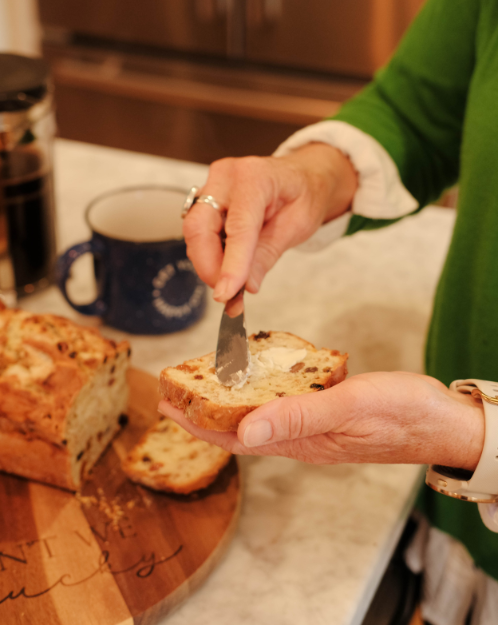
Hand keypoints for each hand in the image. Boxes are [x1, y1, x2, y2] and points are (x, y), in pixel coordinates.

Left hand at [158, 372, 483, 469]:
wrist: (443, 422)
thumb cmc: (402, 414)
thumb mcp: (350, 407)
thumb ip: (298, 417)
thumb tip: (243, 430)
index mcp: (302, 439)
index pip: (236, 435)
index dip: (198, 422)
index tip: (167, 405)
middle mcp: (303, 438)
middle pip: (241, 429)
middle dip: (204, 414)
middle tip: (174, 394)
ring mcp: (317, 429)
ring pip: (260, 419)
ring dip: (229, 406)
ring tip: (206, 388)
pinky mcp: (330, 416)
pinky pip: (284, 410)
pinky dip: (262, 397)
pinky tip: (261, 385)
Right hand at [183, 143, 357, 301]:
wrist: (302, 177)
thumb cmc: (303, 195)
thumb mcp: (297, 227)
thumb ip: (267, 255)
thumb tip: (246, 286)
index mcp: (255, 177)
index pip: (237, 228)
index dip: (231, 264)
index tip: (227, 294)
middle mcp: (227, 177)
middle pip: (200, 227)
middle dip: (208, 266)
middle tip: (226, 294)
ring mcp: (212, 185)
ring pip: (194, 232)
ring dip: (208, 264)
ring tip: (231, 284)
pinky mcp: (205, 199)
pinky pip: (199, 232)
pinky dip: (210, 255)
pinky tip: (227, 267)